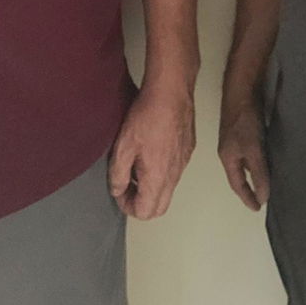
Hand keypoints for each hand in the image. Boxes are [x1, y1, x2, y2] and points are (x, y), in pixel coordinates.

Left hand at [108, 83, 194, 218]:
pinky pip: (175, 172)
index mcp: (158, 178)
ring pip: (168, 190)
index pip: (145, 212)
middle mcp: (174, 175)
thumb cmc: (148, 116)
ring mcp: (183, 163)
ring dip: (151, 187)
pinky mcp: (188, 151)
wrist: (171, 92)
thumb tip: (117, 189)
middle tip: (127, 184)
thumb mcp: (123, 146)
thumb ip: (118, 174)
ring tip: (137, 165)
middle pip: (159, 207)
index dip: (127, 206)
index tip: (119, 190)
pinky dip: (162, 172)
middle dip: (141, 202)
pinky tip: (151, 151)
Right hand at [217, 94, 269, 210]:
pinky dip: (260, 159)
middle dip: (250, 187)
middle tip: (263, 197)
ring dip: (256, 173)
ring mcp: (237, 140)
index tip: (257, 207)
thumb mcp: (253, 149)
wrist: (242, 90)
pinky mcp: (245, 130)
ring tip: (269, 181)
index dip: (247, 197)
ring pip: (246, 163)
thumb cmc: (244, 120)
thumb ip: (258, 173)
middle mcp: (230, 151)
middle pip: (240, 175)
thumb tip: (264, 196)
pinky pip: (252, 152)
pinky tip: (270, 158)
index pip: (237, 185)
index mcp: (227, 158)